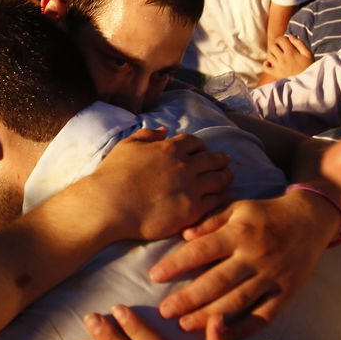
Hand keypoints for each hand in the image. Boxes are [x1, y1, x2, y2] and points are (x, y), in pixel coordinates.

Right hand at [87, 127, 232, 241]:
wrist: (110, 205)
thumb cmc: (114, 176)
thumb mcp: (127, 146)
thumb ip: (147, 135)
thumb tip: (164, 130)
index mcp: (170, 149)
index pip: (194, 142)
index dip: (199, 146)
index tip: (201, 150)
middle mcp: (185, 165)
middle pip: (212, 159)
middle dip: (220, 159)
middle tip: (225, 160)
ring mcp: (192, 187)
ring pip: (219, 179)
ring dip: (226, 176)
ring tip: (230, 176)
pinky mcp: (193, 209)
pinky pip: (216, 201)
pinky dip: (224, 197)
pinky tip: (228, 196)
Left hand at [149, 190, 340, 334]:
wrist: (310, 221)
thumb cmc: (266, 214)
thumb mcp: (238, 208)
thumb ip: (211, 220)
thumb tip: (184, 235)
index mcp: (240, 232)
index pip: (202, 250)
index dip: (176, 264)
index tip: (154, 276)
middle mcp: (255, 255)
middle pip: (216, 281)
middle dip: (188, 298)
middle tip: (164, 311)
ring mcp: (272, 276)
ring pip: (237, 302)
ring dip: (209, 316)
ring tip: (184, 325)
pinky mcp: (286, 293)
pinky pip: (263, 316)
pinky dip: (243, 329)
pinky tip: (222, 337)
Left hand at [263, 33, 313, 81]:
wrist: (308, 82)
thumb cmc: (309, 66)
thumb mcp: (308, 53)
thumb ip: (299, 43)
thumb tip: (290, 36)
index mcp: (291, 52)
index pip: (280, 40)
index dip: (282, 38)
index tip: (286, 41)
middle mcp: (283, 59)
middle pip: (273, 46)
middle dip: (276, 45)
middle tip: (281, 48)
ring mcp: (278, 67)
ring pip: (269, 55)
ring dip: (272, 53)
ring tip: (278, 55)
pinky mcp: (276, 74)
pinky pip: (266, 68)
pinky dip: (266, 64)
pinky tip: (272, 62)